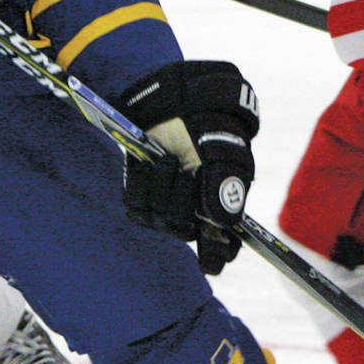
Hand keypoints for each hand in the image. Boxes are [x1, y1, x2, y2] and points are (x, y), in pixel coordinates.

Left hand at [117, 60, 259, 274]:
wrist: (171, 102)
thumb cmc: (207, 125)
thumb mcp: (223, 150)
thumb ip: (227, 184)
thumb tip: (223, 223)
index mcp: (224, 208)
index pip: (224, 248)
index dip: (218, 255)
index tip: (212, 261)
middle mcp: (195, 215)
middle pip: (185, 232)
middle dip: (183, 202)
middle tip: (187, 171)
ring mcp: (166, 209)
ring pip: (160, 220)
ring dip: (162, 188)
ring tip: (168, 159)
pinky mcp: (140, 199)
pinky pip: (136, 206)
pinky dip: (140, 184)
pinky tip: (147, 163)